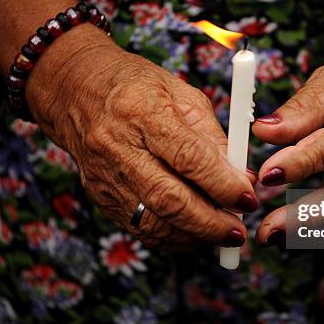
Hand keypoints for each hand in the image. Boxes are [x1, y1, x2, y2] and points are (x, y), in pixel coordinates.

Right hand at [26, 24, 257, 250]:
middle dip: (211, 222)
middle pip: (169, 199)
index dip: (223, 183)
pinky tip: (194, 233)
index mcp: (141, 111)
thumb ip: (212, 136)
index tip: (248, 197)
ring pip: (154, 223)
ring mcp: (104, 176)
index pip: (188, 157)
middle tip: (238, 230)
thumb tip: (241, 177)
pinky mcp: (99, 196)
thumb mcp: (181, 93)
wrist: (74, 90)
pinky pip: (140, 228)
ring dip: (194, 235)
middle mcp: (117, 147)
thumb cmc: (135, 86)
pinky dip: (172, 237)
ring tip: (221, 235)